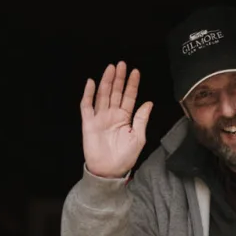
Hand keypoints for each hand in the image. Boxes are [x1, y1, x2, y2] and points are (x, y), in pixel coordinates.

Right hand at [80, 62, 152, 179]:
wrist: (109, 171)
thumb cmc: (125, 157)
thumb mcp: (138, 138)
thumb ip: (141, 119)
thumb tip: (148, 103)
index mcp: (125, 118)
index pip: (129, 97)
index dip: (132, 84)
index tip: (135, 72)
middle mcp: (112, 115)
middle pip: (115, 92)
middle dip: (118, 78)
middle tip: (121, 64)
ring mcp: (100, 118)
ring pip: (103, 95)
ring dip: (106, 81)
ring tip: (110, 68)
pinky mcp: (88, 123)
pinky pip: (87, 106)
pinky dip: (88, 94)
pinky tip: (91, 82)